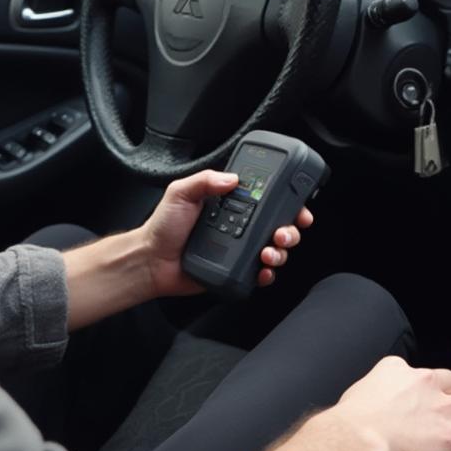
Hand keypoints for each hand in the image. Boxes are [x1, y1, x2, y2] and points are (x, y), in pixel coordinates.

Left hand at [139, 170, 313, 298]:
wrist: (151, 262)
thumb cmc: (163, 227)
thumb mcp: (181, 193)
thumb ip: (204, 180)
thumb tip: (232, 178)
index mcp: (232, 205)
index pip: (268, 200)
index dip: (288, 202)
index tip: (298, 205)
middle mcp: (241, 226)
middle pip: (280, 225)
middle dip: (291, 229)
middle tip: (283, 232)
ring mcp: (241, 249)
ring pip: (276, 250)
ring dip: (282, 252)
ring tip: (269, 252)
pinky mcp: (237, 270)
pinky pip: (262, 273)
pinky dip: (269, 273)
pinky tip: (263, 270)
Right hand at [327, 356, 450, 450]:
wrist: (355, 442)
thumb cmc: (347, 423)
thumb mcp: (356, 393)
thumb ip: (371, 394)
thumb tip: (369, 405)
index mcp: (398, 370)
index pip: (416, 371)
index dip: (419, 385)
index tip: (416, 395)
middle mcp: (424, 384)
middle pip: (449, 379)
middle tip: (448, 403)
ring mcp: (441, 409)